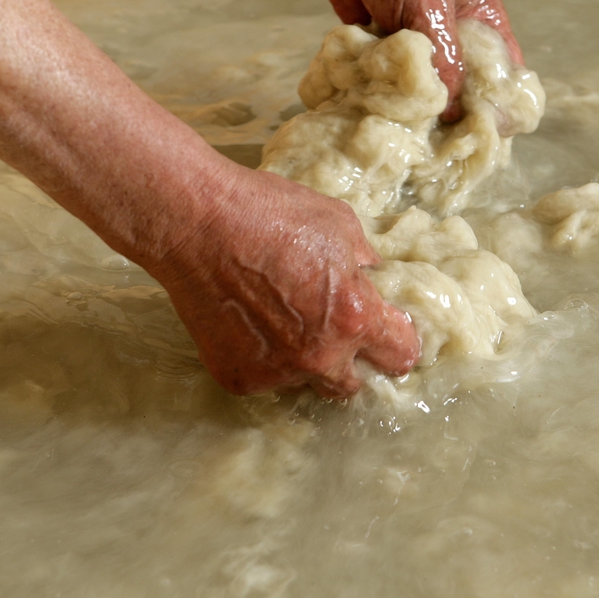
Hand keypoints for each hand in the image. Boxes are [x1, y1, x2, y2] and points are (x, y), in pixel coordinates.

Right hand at [149, 165, 419, 397]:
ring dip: (303, 360)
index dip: (398, 341)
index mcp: (354, 317)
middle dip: (350, 361)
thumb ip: (362, 261)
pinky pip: (263, 377)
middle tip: (332, 331)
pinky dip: (262, 356)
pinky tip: (247, 322)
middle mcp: (320, 355)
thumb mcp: (339, 223)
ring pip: (305, 381)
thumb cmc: (270, 213)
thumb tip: (370, 278)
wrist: (197, 223)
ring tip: (280, 320)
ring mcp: (277, 372)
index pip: (401, 355)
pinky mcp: (239, 377)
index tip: (389, 332)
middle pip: (353, 384)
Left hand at [315, 0, 523, 121]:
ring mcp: (425, 43)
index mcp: (482, 17)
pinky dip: (395, 98)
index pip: (506, 66)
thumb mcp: (430, 12)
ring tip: (422, 140)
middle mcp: (457, 33)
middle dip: (461, 112)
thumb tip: (452, 111)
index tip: (496, 132)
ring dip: (424, 109)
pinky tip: (392, 118)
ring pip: (432, 86)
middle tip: (452, 145)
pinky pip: (400, 82)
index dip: (505, 99)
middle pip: (468, 83)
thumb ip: (446, 60)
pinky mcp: (394, 50)